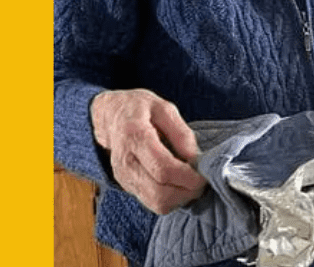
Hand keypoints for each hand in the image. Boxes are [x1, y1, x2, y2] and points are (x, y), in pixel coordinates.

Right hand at [90, 88, 207, 213]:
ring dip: (179, 199)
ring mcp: (123, 177)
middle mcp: (126, 163)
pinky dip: (170, 199)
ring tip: (191, 183)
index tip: (204, 175)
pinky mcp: (126, 186)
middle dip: (186, 193)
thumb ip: (181, 133)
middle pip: (159, 194)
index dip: (188, 177)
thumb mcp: (164, 108)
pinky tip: (178, 184)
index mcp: (135, 137)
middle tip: (201, 182)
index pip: (164, 169)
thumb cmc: (139, 109)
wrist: (109, 116)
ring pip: (155, 204)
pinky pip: (151, 203)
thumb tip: (195, 159)